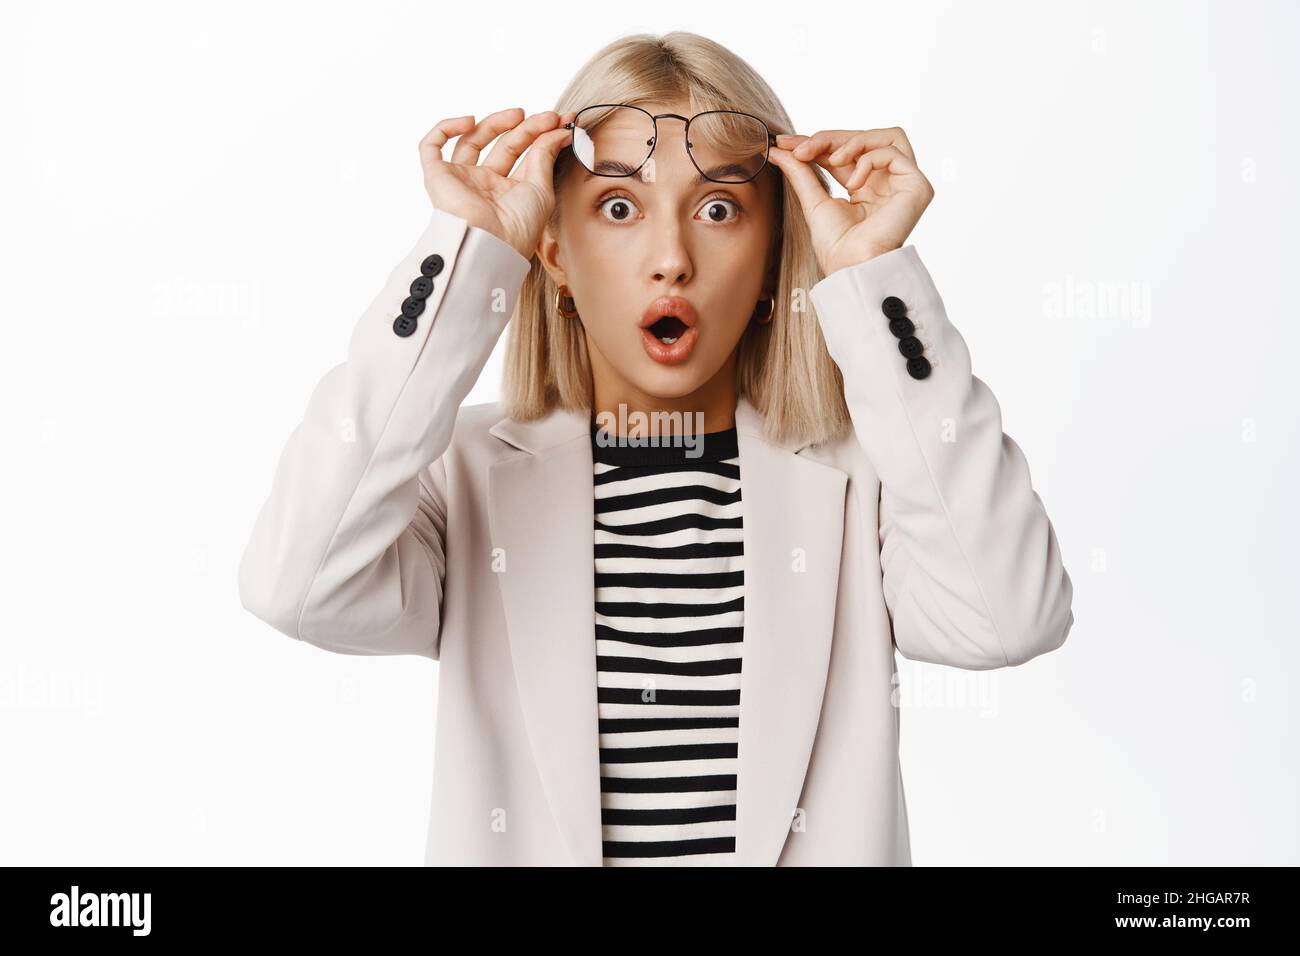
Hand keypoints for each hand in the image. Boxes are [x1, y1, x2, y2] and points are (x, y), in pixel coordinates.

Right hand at [419, 108, 578, 260]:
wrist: (490, 244)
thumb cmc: (518, 228)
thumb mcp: (541, 188)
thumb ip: (545, 156)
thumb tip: (558, 130)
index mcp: (508, 191)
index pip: (524, 155)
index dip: (542, 135)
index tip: (562, 122)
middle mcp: (484, 184)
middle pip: (503, 145)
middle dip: (526, 128)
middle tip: (548, 117)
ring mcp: (461, 179)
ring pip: (472, 140)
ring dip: (494, 123)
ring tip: (518, 114)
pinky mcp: (437, 177)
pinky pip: (431, 147)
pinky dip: (445, 128)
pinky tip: (468, 120)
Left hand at [767, 126, 933, 276]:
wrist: (851, 267)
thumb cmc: (836, 246)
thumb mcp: (813, 199)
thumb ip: (800, 170)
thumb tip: (778, 147)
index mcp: (866, 186)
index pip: (845, 151)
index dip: (818, 142)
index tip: (787, 143)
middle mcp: (887, 182)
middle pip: (864, 138)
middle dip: (830, 139)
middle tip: (801, 149)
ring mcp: (904, 183)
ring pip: (886, 136)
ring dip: (853, 142)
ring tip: (832, 161)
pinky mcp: (917, 186)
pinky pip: (894, 152)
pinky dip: (869, 160)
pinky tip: (854, 184)